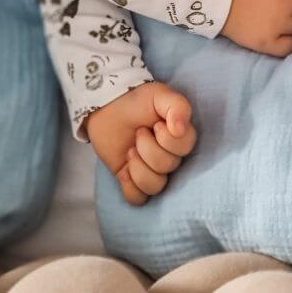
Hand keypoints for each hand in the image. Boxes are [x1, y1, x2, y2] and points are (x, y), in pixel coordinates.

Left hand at [84, 82, 196, 204]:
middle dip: (148, 148)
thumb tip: (180, 129)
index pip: (185, 148)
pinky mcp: (132, 180)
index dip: (168, 139)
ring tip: (129, 151)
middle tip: (138, 133)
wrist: (107, 107)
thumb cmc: (136, 100)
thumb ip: (177, 105)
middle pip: (168, 166)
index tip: (155, 124)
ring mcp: (151, 170)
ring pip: (156, 186)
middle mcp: (169, 156)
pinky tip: (123, 171)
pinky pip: (138, 198)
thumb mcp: (159, 94)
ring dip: (138, 167)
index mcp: (180, 137)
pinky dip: (130, 187)